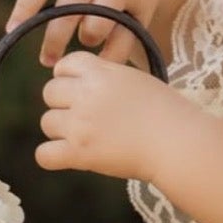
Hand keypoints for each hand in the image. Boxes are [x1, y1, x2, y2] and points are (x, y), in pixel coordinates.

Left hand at [38, 50, 176, 180]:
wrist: (179, 143)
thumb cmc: (168, 113)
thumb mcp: (137, 79)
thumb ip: (108, 76)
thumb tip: (84, 83)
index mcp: (101, 72)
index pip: (64, 65)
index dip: (69, 78)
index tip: (82, 91)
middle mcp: (86, 94)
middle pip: (49, 92)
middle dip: (63, 104)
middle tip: (85, 118)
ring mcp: (80, 124)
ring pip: (47, 123)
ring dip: (62, 131)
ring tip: (86, 138)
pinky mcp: (79, 153)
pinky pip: (44, 154)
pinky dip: (52, 157)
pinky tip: (69, 157)